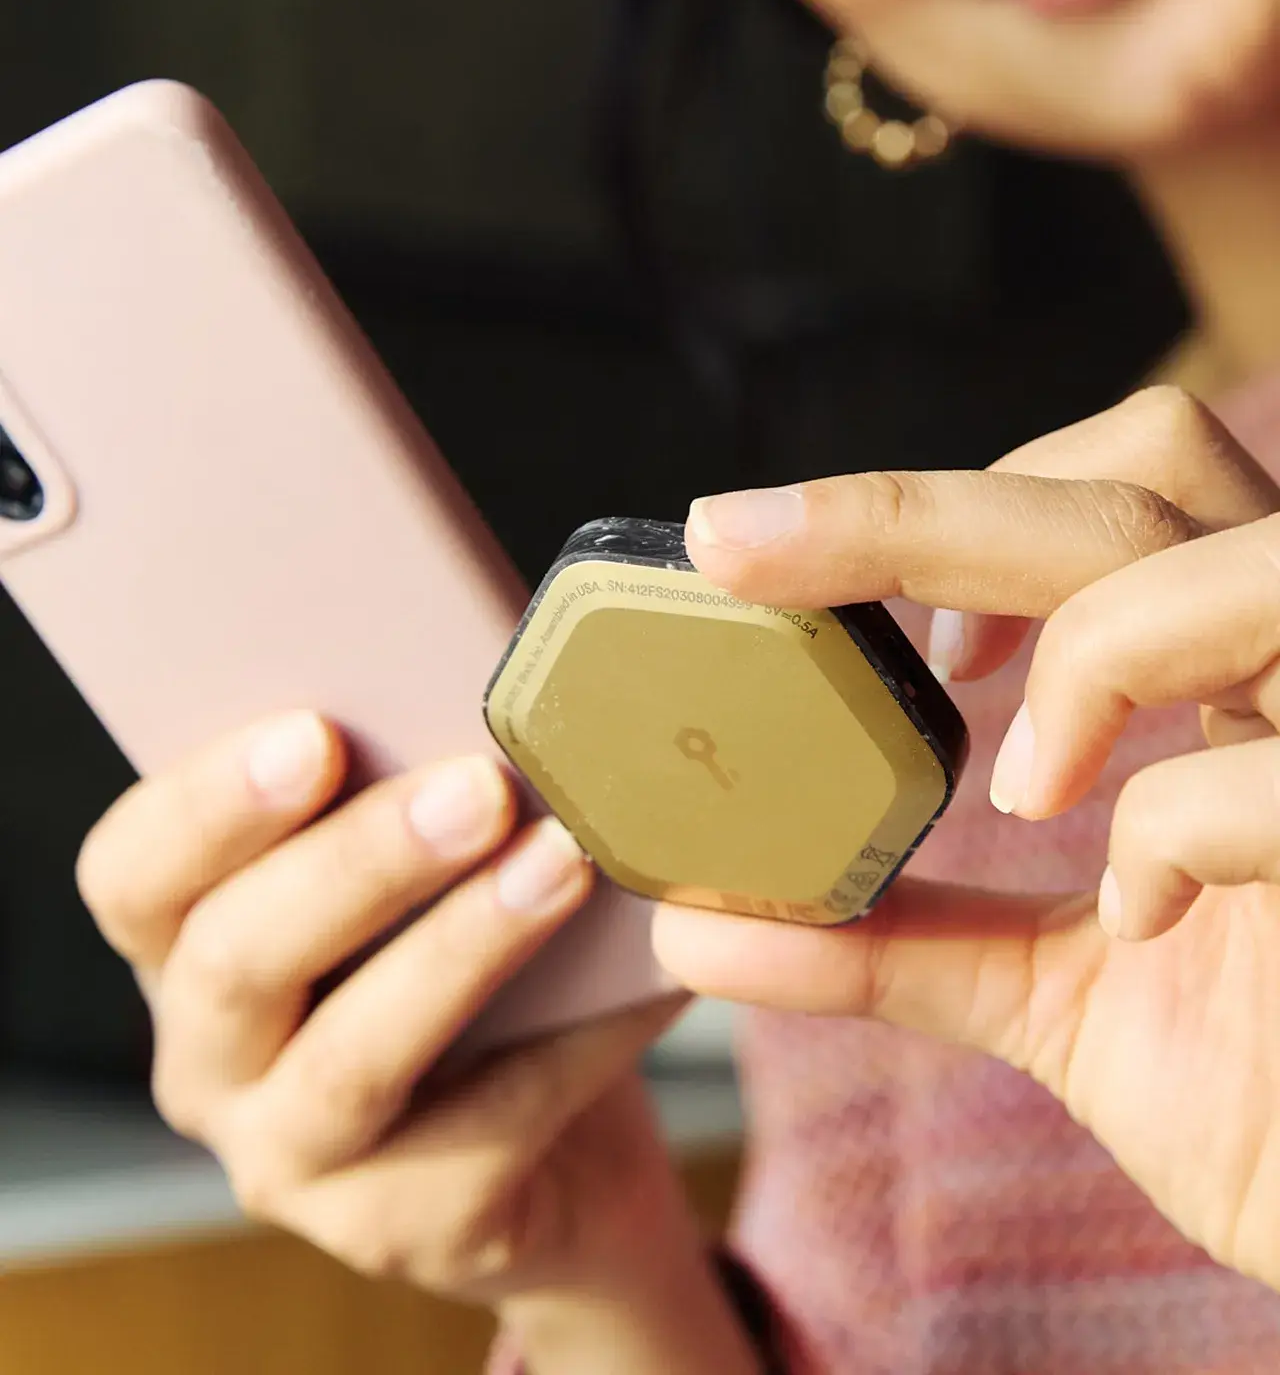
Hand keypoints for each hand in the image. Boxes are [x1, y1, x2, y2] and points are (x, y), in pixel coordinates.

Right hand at [76, 725, 686, 1308]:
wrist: (554, 1147)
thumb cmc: (473, 966)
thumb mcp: (424, 873)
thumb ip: (419, 789)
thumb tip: (504, 683)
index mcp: (186, 944)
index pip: (134, 872)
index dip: (208, 804)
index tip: (314, 732)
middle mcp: (209, 1061)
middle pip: (238, 961)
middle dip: (358, 863)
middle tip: (476, 786)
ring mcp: (291, 1160)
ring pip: (350, 1059)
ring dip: (462, 949)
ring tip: (563, 863)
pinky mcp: (398, 1230)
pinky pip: (489, 1127)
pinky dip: (580, 1040)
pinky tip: (654, 970)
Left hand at [654, 386, 1279, 1290]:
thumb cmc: (1257, 1088)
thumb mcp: (1047, 993)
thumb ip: (894, 939)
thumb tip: (693, 923)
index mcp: (1235, 670)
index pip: (1108, 485)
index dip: (948, 497)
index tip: (773, 556)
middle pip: (1141, 473)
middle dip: (919, 512)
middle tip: (741, 554)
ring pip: (1228, 572)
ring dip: (1089, 655)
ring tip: (1022, 789)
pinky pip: (1270, 781)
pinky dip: (1169, 831)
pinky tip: (1146, 922)